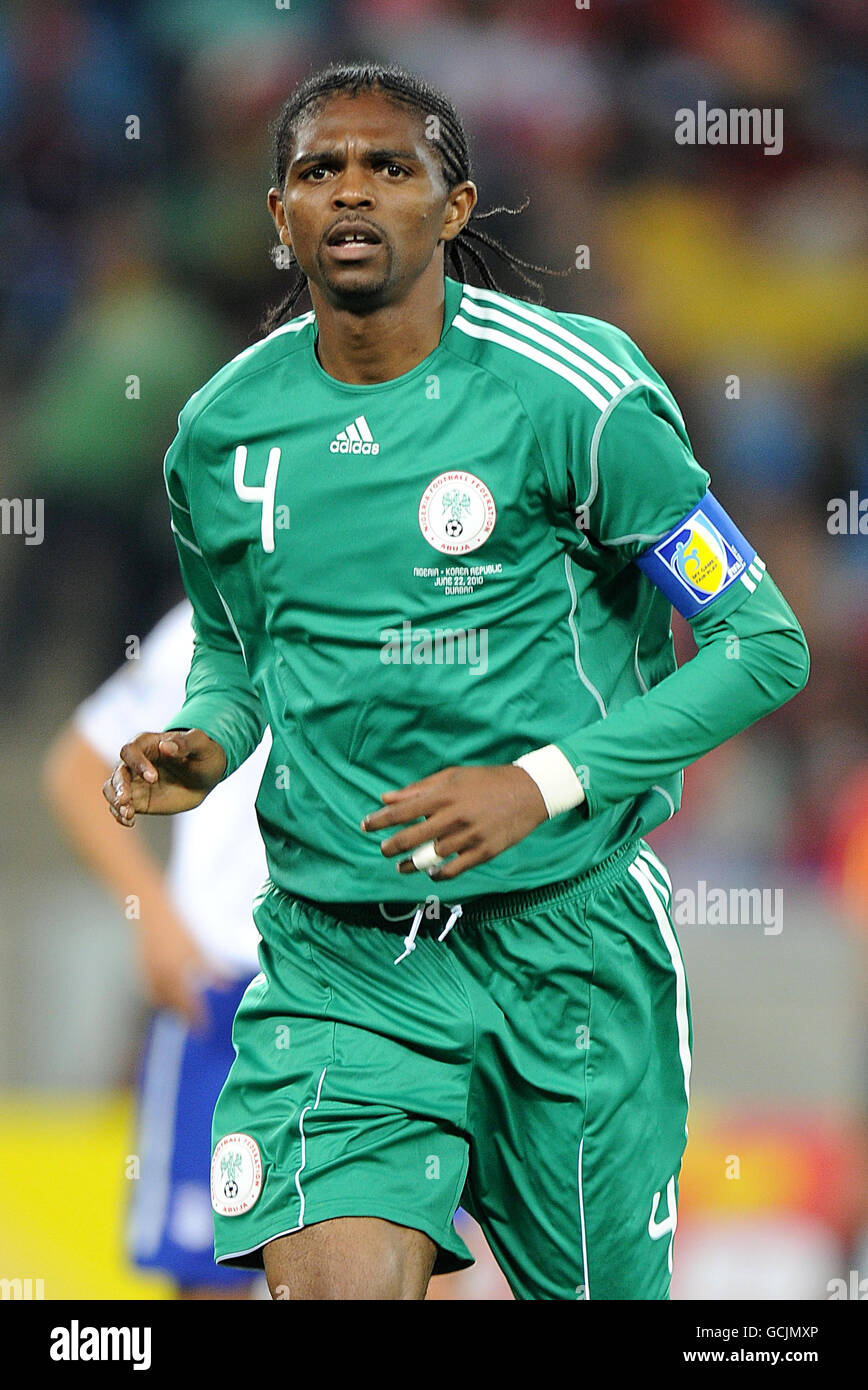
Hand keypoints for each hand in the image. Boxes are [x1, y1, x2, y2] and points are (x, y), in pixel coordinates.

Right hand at [103, 729, 226, 825]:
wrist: (206, 775)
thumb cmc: (203, 753)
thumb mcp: (201, 745)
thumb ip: (185, 743)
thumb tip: (165, 746)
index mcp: (147, 744)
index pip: (130, 751)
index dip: (137, 764)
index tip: (153, 778)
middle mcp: (135, 762)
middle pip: (117, 772)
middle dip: (119, 786)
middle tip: (126, 800)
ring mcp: (134, 782)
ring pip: (112, 789)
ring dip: (115, 802)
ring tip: (128, 814)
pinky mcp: (137, 800)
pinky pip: (120, 807)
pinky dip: (120, 815)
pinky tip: (129, 822)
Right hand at [137, 914, 226, 1027]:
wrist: (149, 913)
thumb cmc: (177, 929)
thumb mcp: (198, 948)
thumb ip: (213, 969)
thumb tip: (229, 986)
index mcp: (176, 973)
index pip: (188, 1005)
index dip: (197, 1019)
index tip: (204, 1031)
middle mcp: (160, 978)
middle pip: (172, 1007)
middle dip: (184, 1018)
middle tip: (195, 1026)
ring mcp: (149, 975)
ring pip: (160, 1002)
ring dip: (171, 1011)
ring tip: (184, 1015)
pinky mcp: (142, 970)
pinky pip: (152, 993)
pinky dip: (161, 1000)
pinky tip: (169, 999)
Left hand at [362, 765, 547, 880]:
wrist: (528, 791)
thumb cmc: (485, 781)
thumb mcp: (452, 777)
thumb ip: (417, 789)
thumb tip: (385, 798)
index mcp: (444, 795)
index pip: (402, 812)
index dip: (379, 821)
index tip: (365, 826)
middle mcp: (454, 816)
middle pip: (412, 838)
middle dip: (391, 847)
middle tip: (383, 850)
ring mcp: (470, 836)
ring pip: (431, 858)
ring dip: (412, 865)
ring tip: (402, 866)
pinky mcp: (484, 852)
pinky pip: (454, 870)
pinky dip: (438, 875)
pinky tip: (430, 873)